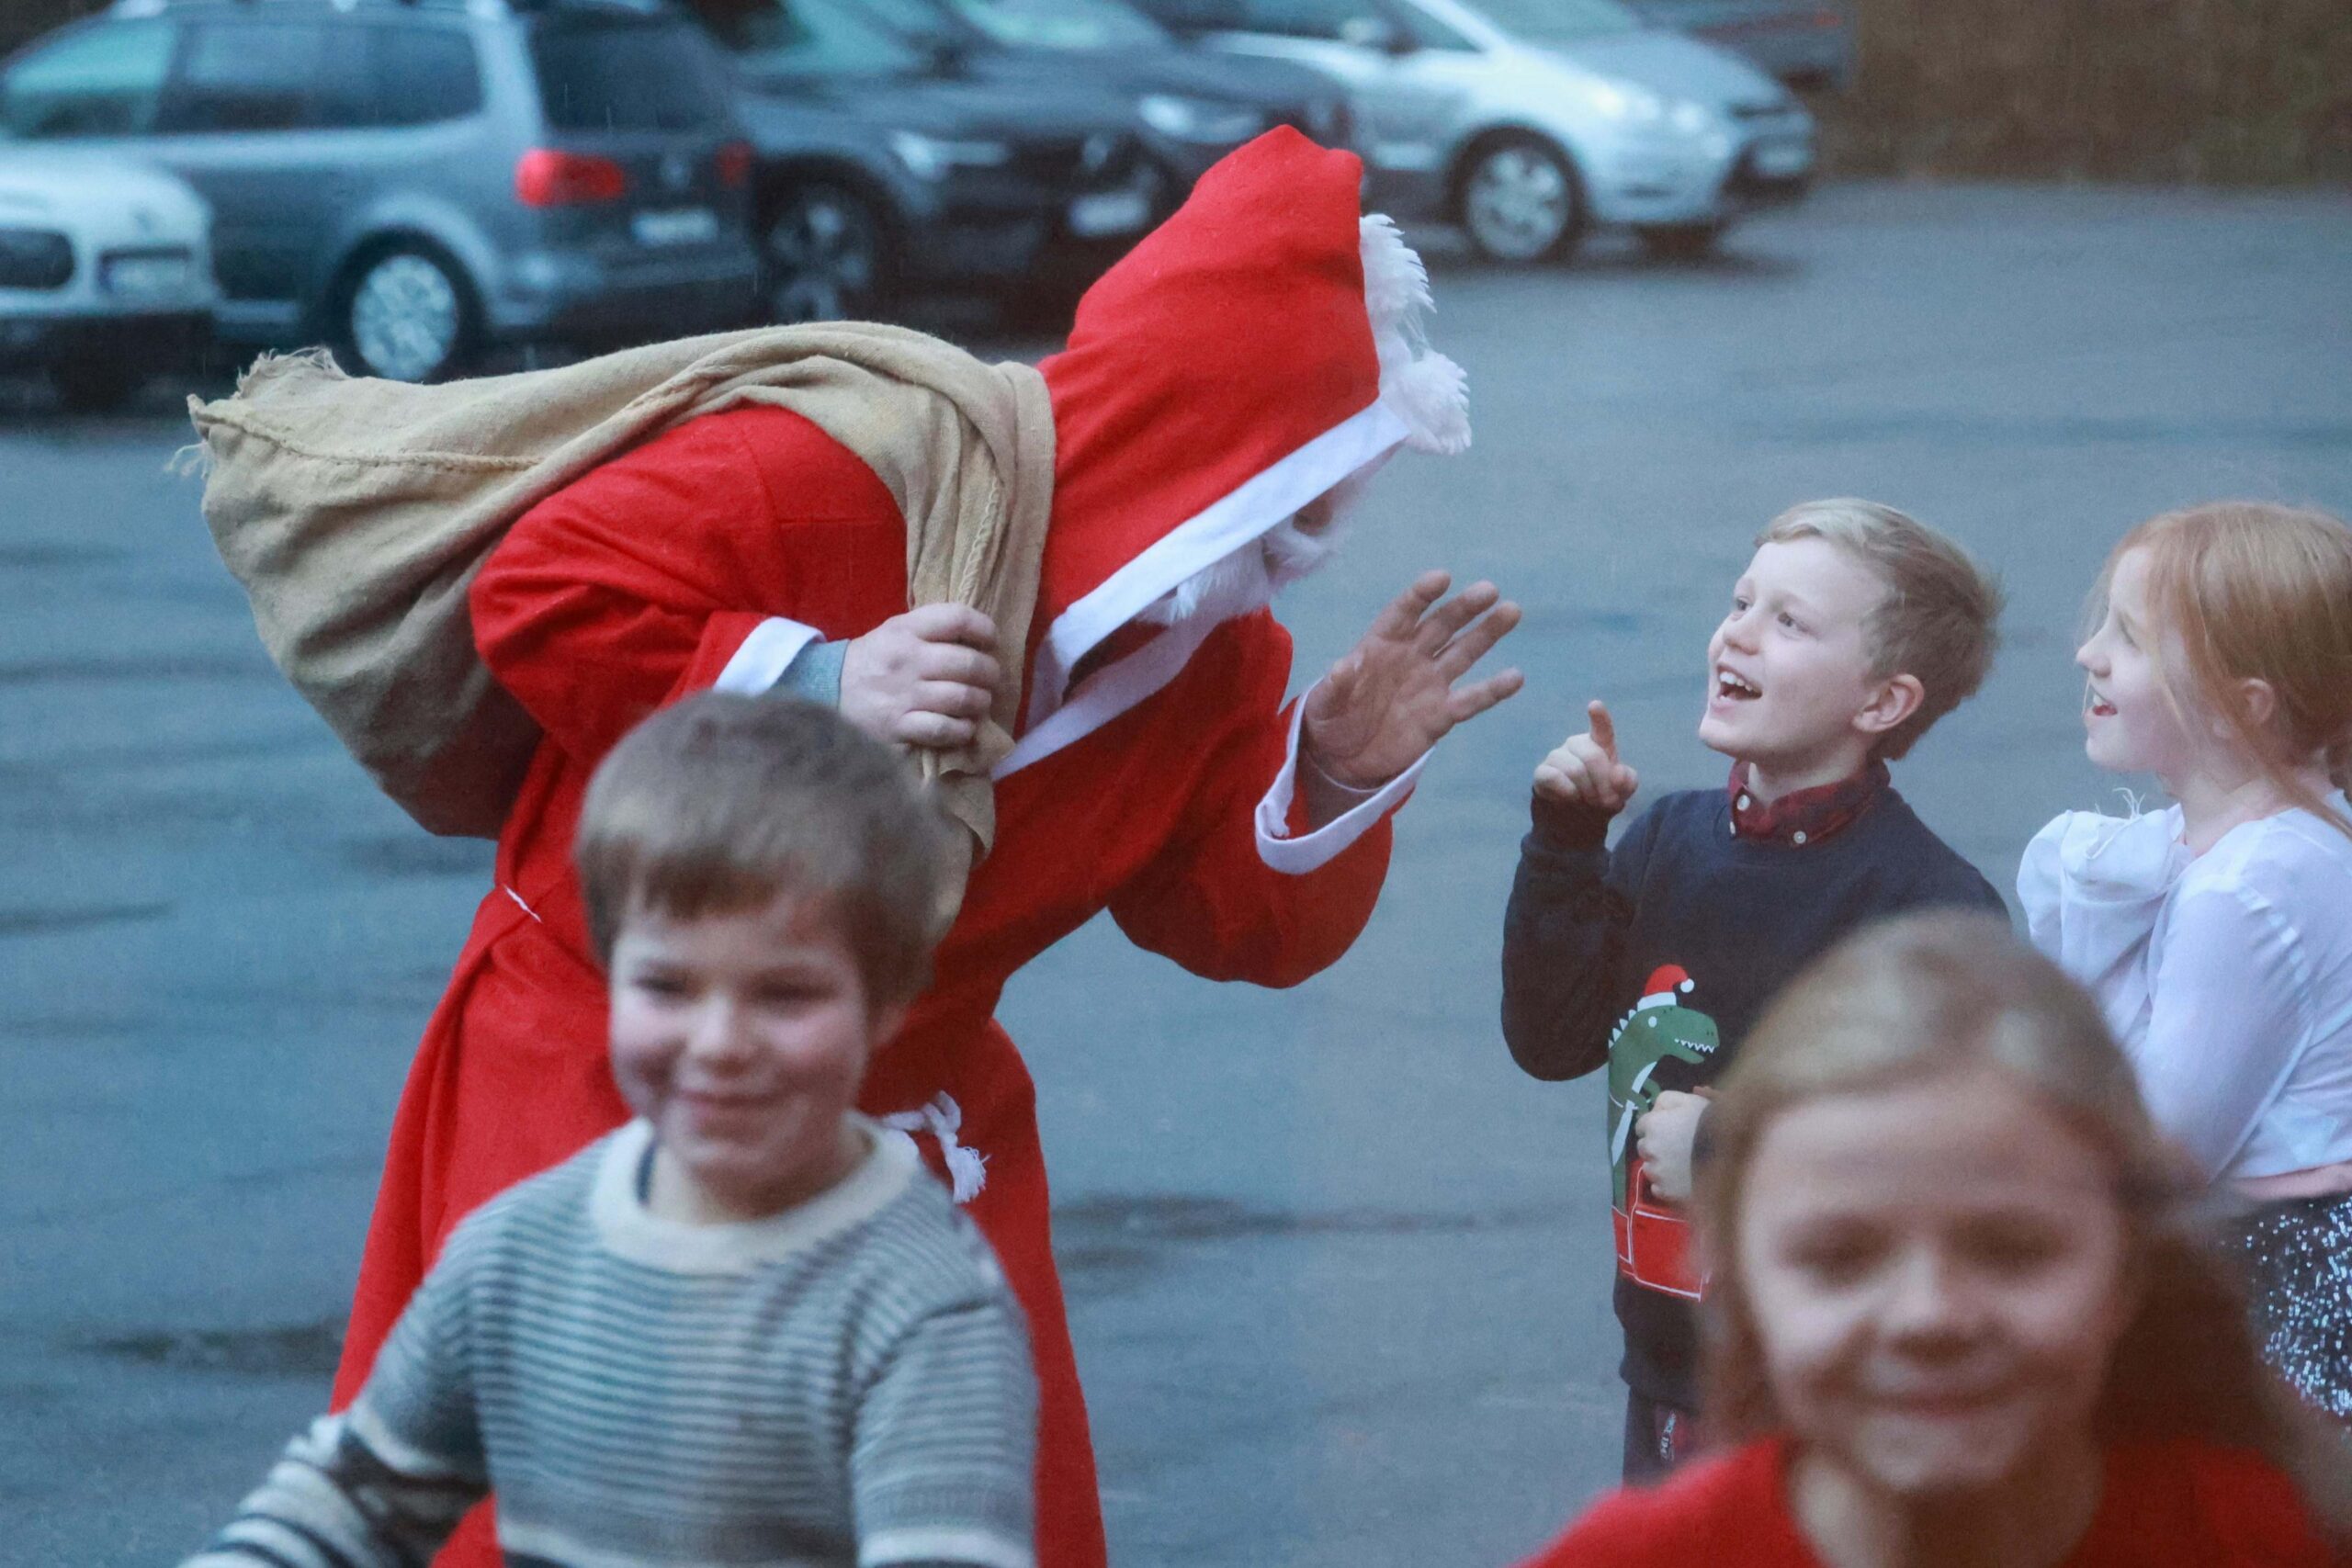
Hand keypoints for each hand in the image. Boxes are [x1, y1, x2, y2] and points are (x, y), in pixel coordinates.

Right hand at [839, 605, 1000, 750]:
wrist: (827, 691)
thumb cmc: (874, 660)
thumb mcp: (896, 632)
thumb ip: (932, 630)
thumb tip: (981, 638)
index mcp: (906, 630)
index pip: (958, 618)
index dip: (985, 629)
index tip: (991, 641)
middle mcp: (906, 660)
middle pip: (968, 663)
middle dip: (990, 673)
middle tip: (990, 679)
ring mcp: (903, 695)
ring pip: (963, 698)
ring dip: (981, 702)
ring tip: (980, 703)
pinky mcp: (899, 727)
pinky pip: (945, 729)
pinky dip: (963, 730)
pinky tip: (963, 726)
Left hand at [1302, 571, 1523, 788]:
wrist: (1342, 760)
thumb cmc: (1329, 720)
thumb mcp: (1322, 705)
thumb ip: (1335, 685)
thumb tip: (1346, 666)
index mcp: (1380, 645)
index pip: (1403, 613)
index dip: (1421, 596)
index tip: (1442, 579)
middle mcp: (1410, 657)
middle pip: (1441, 626)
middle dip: (1463, 608)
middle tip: (1489, 590)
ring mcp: (1429, 685)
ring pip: (1462, 653)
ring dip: (1486, 634)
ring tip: (1511, 612)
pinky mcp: (1440, 715)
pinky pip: (1470, 700)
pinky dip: (1493, 690)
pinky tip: (1515, 677)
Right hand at [1533, 700, 1639, 814]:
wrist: (1573, 825)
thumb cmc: (1598, 801)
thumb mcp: (1620, 794)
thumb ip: (1627, 782)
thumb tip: (1617, 773)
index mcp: (1598, 745)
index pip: (1601, 729)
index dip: (1599, 717)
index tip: (1595, 706)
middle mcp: (1576, 745)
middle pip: (1592, 756)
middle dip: (1602, 783)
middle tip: (1605, 802)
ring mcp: (1556, 757)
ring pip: (1574, 769)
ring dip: (1586, 792)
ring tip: (1588, 803)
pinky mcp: (1541, 773)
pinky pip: (1554, 777)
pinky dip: (1567, 792)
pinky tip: (1570, 799)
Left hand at [1634, 1089, 1711, 1202]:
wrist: (1732, 1153)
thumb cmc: (1710, 1121)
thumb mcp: (1689, 1100)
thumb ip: (1666, 1101)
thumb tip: (1656, 1110)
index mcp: (1652, 1125)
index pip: (1642, 1126)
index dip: (1657, 1127)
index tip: (1671, 1130)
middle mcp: (1649, 1149)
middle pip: (1644, 1148)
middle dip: (1657, 1147)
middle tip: (1677, 1148)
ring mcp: (1657, 1172)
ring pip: (1650, 1169)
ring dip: (1661, 1166)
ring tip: (1682, 1165)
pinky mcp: (1666, 1192)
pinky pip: (1659, 1188)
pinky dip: (1667, 1185)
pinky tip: (1683, 1180)